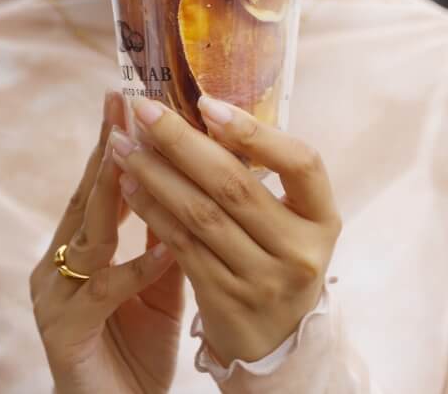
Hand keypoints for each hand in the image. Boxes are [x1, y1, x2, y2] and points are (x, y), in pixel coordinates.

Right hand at [31, 91, 184, 393]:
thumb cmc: (136, 349)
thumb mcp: (157, 283)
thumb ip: (167, 234)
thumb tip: (202, 179)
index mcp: (78, 250)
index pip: (98, 185)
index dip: (113, 140)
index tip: (131, 96)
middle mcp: (56, 266)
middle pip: (85, 198)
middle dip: (108, 149)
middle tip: (125, 104)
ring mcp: (54, 298)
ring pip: (88, 236)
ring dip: (116, 193)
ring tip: (141, 154)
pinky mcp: (63, 334)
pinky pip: (103, 293)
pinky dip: (135, 269)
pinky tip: (166, 248)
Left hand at [109, 95, 340, 366]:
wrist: (277, 344)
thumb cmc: (277, 260)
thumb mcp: (290, 222)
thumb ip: (261, 176)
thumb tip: (202, 110)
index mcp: (323, 220)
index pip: (302, 163)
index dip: (256, 132)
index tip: (207, 103)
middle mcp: (298, 251)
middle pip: (235, 185)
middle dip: (182, 142)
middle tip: (144, 109)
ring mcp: (262, 280)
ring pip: (200, 215)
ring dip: (156, 174)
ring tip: (124, 145)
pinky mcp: (225, 300)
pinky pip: (181, 245)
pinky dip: (153, 211)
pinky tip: (130, 186)